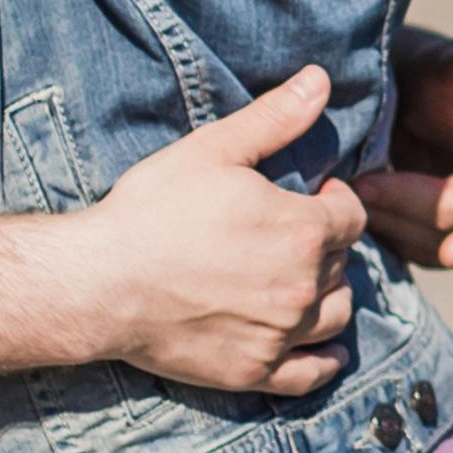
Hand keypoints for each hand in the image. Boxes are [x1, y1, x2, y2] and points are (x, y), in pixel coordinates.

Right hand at [67, 69, 368, 396]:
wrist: (99, 282)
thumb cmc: (151, 211)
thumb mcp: (213, 150)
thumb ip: (275, 118)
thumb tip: (320, 80)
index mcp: (303, 231)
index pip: (353, 217)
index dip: (337, 202)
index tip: (314, 196)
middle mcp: (304, 288)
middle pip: (344, 264)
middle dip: (326, 246)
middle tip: (293, 235)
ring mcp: (281, 335)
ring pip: (337, 316)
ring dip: (329, 296)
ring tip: (302, 281)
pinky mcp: (255, 371)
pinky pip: (313, 373)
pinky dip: (325, 360)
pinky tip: (324, 347)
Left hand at [354, 35, 452, 267]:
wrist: (407, 93)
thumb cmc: (434, 74)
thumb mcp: (442, 65)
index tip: (452, 253)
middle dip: (408, 206)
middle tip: (359, 185)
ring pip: (431, 246)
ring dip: (388, 221)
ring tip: (347, 191)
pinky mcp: (440, 238)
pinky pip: (409, 247)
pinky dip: (380, 229)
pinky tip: (350, 205)